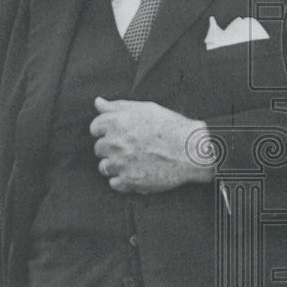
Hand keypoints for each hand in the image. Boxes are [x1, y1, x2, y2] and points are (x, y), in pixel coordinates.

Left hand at [90, 97, 214, 193]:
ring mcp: (120, 164)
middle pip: (99, 148)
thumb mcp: (145, 109)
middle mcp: (114, 143)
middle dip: (112, 147)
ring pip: (104, 167)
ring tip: (135, 161)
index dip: (107, 130)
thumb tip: (98, 102)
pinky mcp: (129, 182)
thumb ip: (117, 106)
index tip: (120, 133)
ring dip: (116, 165)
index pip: (95, 127)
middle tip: (131, 147)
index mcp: (116, 123)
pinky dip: (123, 180)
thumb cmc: (171, 127)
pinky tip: (137, 173)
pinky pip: (114, 184)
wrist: (191, 151)